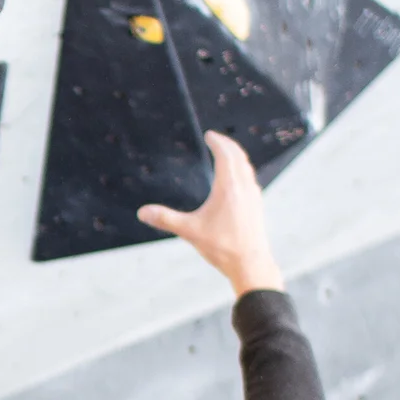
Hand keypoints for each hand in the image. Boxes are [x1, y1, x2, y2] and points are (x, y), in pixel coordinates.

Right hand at [138, 129, 284, 294]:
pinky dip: (243, 171)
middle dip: (228, 145)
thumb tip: (142, 212)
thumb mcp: (190, 231)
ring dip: (237, 157)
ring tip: (227, 155)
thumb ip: (166, 219)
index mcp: (228, 188)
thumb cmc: (222, 247)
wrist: (251, 264)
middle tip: (217, 139)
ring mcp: (253, 196)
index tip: (210, 135)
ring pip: (247, 168)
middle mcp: (244, 188)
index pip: (225, 155)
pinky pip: (251, 180)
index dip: (217, 142)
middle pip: (239, 157)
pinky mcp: (257, 207)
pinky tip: (237, 181)